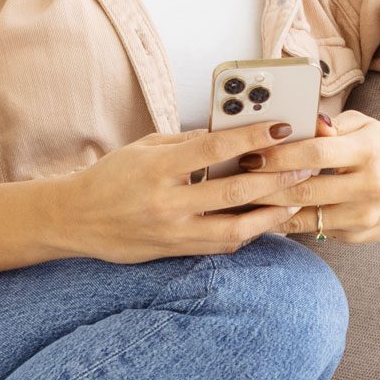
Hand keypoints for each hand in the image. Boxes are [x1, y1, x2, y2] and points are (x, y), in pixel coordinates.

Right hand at [58, 119, 324, 262]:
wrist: (75, 219)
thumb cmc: (110, 177)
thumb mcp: (144, 148)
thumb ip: (187, 142)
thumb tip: (229, 134)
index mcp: (158, 168)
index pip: (214, 148)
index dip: (252, 137)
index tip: (281, 128)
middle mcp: (167, 202)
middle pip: (234, 192)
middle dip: (275, 178)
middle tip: (303, 165)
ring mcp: (173, 232)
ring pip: (235, 228)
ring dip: (270, 214)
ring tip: (293, 199)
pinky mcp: (175, 251)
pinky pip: (220, 244)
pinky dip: (246, 233)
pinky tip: (263, 221)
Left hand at [237, 110, 379, 243]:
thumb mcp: (362, 125)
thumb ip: (329, 126)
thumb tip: (296, 124)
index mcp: (369, 151)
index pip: (315, 154)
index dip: (279, 156)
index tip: (251, 155)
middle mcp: (370, 186)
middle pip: (306, 190)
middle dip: (264, 187)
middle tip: (236, 181)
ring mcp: (365, 216)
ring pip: (306, 217)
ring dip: (270, 211)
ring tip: (243, 201)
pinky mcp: (359, 236)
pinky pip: (315, 230)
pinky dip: (288, 224)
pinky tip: (266, 216)